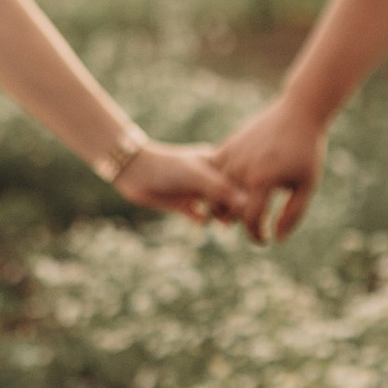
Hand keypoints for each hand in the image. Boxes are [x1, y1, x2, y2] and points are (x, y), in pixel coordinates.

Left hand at [113, 140, 243, 225]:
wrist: (134, 172)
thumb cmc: (168, 167)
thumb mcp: (198, 176)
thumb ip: (222, 190)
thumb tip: (247, 204)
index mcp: (216, 162)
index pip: (240, 180)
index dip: (248, 193)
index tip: (253, 206)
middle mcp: (208, 177)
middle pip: (230, 196)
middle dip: (235, 208)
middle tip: (238, 218)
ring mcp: (195, 191)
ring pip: (216, 208)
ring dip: (221, 216)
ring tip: (225, 225)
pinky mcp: (182, 204)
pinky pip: (199, 216)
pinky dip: (203, 220)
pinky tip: (201, 222)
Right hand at [212, 94, 330, 244]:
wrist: (298, 113)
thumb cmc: (306, 152)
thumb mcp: (307, 186)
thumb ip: (293, 215)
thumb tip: (276, 238)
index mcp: (262, 181)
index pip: (250, 220)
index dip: (257, 235)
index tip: (265, 240)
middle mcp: (241, 169)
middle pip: (229, 209)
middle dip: (241, 222)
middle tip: (256, 225)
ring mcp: (231, 156)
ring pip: (216, 192)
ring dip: (226, 205)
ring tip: (244, 210)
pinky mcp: (228, 145)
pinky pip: (215, 172)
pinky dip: (220, 185)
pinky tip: (235, 189)